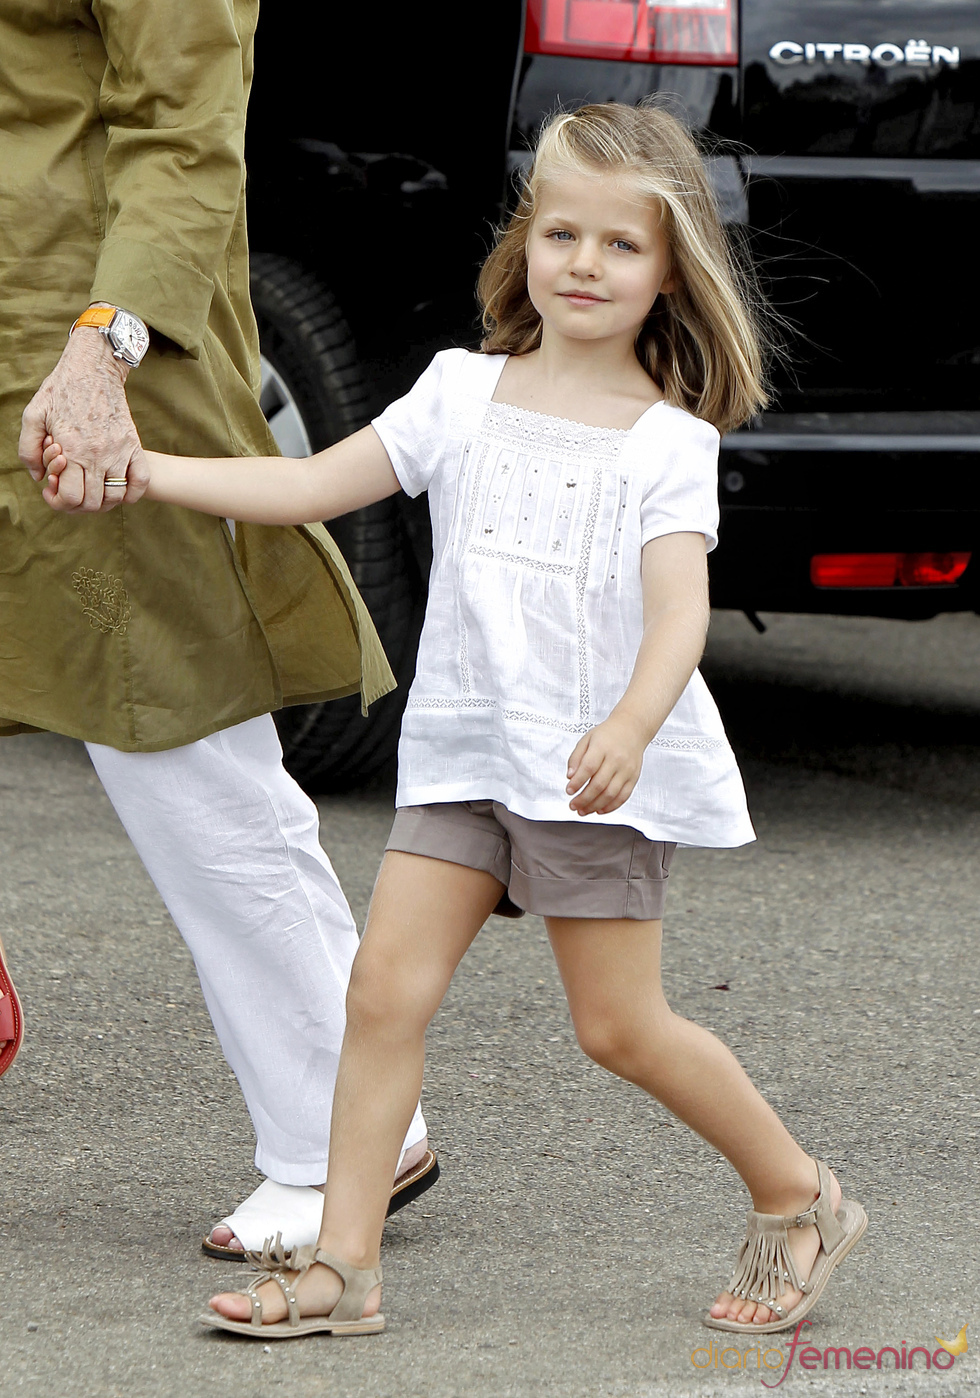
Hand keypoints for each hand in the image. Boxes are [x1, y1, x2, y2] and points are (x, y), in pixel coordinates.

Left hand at [19, 327, 147, 511]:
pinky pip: (140, 482)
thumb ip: (28, 449)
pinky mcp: (133, 445)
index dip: (59, 501)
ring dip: (102, 501)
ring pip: (115, 497)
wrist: (93, 368)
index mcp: (72, 449)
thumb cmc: (60, 390)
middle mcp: (98, 455)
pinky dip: (130, 494)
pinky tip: (117, 490)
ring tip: (89, 490)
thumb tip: (37, 477)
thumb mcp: (33, 415)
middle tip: (69, 490)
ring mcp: (119, 451)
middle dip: (77, 505)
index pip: (71, 497)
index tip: (52, 489)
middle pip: (93, 502)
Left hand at [565, 713, 647, 816]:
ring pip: (610, 794)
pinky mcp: (633, 778)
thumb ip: (576, 758)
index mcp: (602, 747)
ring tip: (583, 810)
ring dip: (595, 806)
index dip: (577, 782)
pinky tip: (599, 810)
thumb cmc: (608, 734)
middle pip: (599, 784)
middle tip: (573, 805)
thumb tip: (570, 776)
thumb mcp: (587, 739)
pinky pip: (623, 796)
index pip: (588, 767)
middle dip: (583, 799)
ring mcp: (626, 770)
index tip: (569, 790)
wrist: (632, 730)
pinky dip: (611, 806)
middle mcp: (616, 759)